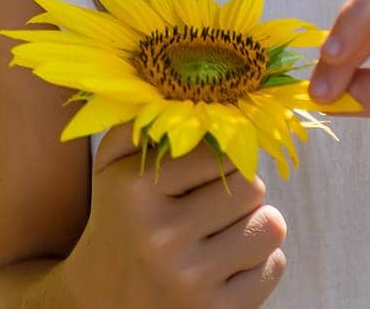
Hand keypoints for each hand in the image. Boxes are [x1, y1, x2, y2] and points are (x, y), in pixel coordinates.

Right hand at [65, 123, 286, 307]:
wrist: (96, 307)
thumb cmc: (118, 223)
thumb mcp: (111, 168)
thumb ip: (145, 120)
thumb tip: (192, 82)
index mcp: (136, 190)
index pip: (221, 149)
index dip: (220, 157)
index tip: (202, 173)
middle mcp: (162, 236)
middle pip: (251, 186)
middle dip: (240, 191)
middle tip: (216, 204)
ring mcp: (191, 280)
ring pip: (270, 225)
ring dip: (254, 226)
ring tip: (223, 233)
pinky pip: (274, 266)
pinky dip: (259, 262)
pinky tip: (227, 265)